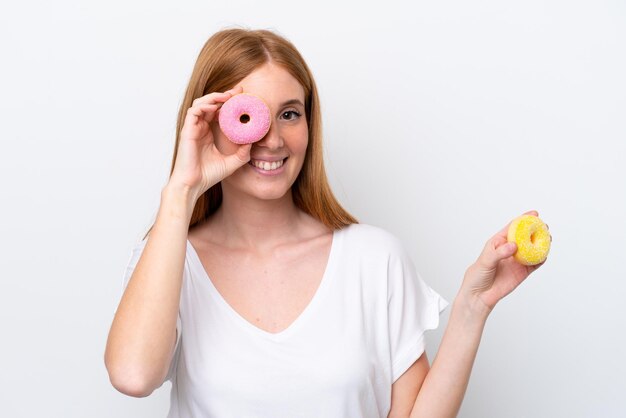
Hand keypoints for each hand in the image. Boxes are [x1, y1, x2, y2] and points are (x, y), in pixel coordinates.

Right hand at [168, 86, 250, 200]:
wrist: (193, 185)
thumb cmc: (207, 175)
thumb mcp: (231, 163)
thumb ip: (242, 154)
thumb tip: (253, 143)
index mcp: (208, 133)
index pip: (217, 111)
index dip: (228, 103)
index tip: (242, 97)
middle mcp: (200, 128)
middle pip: (210, 103)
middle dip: (224, 95)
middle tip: (239, 92)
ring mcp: (192, 129)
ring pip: (201, 104)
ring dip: (214, 97)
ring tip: (228, 96)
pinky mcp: (187, 131)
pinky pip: (193, 112)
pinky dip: (204, 106)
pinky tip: (215, 107)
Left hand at [460, 210, 549, 312]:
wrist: (479, 295)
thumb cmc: (477, 275)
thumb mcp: (485, 261)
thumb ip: (499, 253)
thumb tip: (514, 245)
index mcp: (498, 242)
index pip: (512, 228)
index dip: (523, 220)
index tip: (535, 214)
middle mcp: (509, 250)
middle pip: (525, 237)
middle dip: (536, 230)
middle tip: (545, 226)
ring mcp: (516, 261)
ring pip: (532, 250)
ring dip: (541, 244)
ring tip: (549, 239)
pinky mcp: (522, 272)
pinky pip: (534, 264)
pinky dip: (541, 259)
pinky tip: (545, 255)